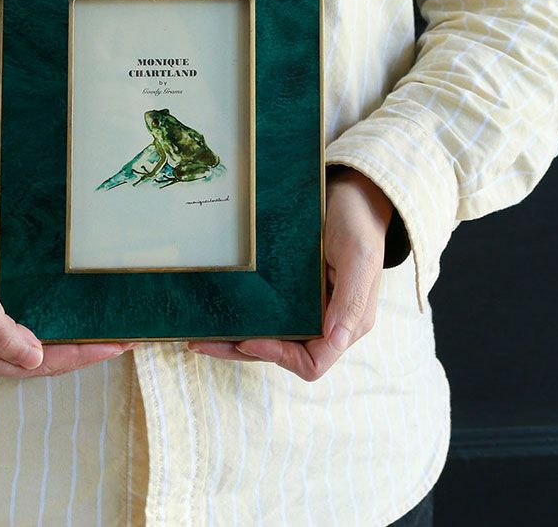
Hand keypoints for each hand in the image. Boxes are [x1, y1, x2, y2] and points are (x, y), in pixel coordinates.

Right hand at [0, 235, 137, 380]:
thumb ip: (0, 333)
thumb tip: (35, 360)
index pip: (37, 364)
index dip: (77, 355)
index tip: (112, 346)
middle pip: (48, 361)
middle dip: (88, 352)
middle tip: (129, 341)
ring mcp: (0, 340)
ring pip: (51, 348)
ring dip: (84, 342)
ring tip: (122, 337)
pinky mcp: (10, 322)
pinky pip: (47, 331)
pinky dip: (71, 328)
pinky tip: (95, 325)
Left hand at [185, 166, 392, 380]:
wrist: (349, 195)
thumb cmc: (357, 224)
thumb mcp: (359, 257)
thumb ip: (351, 300)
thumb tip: (336, 341)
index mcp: (346, 324)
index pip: (312, 362)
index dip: (278, 356)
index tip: (247, 339)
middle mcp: (325, 322)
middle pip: (281, 354)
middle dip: (241, 350)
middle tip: (201, 342)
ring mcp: (306, 308)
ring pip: (268, 337)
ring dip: (234, 340)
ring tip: (198, 337)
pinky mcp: (290, 291)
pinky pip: (265, 312)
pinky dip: (241, 316)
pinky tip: (215, 311)